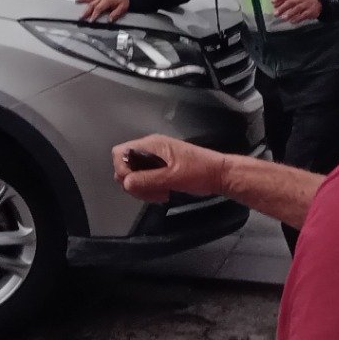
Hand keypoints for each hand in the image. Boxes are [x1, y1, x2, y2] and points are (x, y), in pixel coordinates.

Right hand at [77, 0, 130, 22]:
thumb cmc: (122, 1)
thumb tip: (109, 20)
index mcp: (108, 0)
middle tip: (81, 17)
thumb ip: (115, 14)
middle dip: (86, 11)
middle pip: (92, 4)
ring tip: (77, 3)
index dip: (94, 14)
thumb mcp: (122, 8)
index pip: (99, 8)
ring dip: (83, 0)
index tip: (91, 20)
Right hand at [112, 135, 226, 202]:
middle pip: (125, 166)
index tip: (136, 184)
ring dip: (142, 189)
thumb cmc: (198, 172)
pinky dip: (149, 189)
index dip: (122, 169)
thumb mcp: (172, 176)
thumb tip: (125, 183)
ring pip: (134, 176)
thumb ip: (148, 179)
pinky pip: (144, 180)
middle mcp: (149, 150)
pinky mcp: (160, 170)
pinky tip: (163, 194)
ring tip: (160, 194)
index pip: (120, 153)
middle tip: (150, 192)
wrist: (218, 175)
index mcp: (151, 145)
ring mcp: (154, 160)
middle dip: (133, 183)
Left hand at [271, 0, 322, 23]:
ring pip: (298, 8)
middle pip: (291, 2)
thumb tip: (274, 4)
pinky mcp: (311, 11)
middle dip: (283, 7)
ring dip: (290, 13)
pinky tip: (292, 21)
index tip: (272, 2)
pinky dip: (297, 18)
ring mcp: (307, 4)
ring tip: (283, 18)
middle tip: (276, 13)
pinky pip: (304, 15)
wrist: (320, 1)